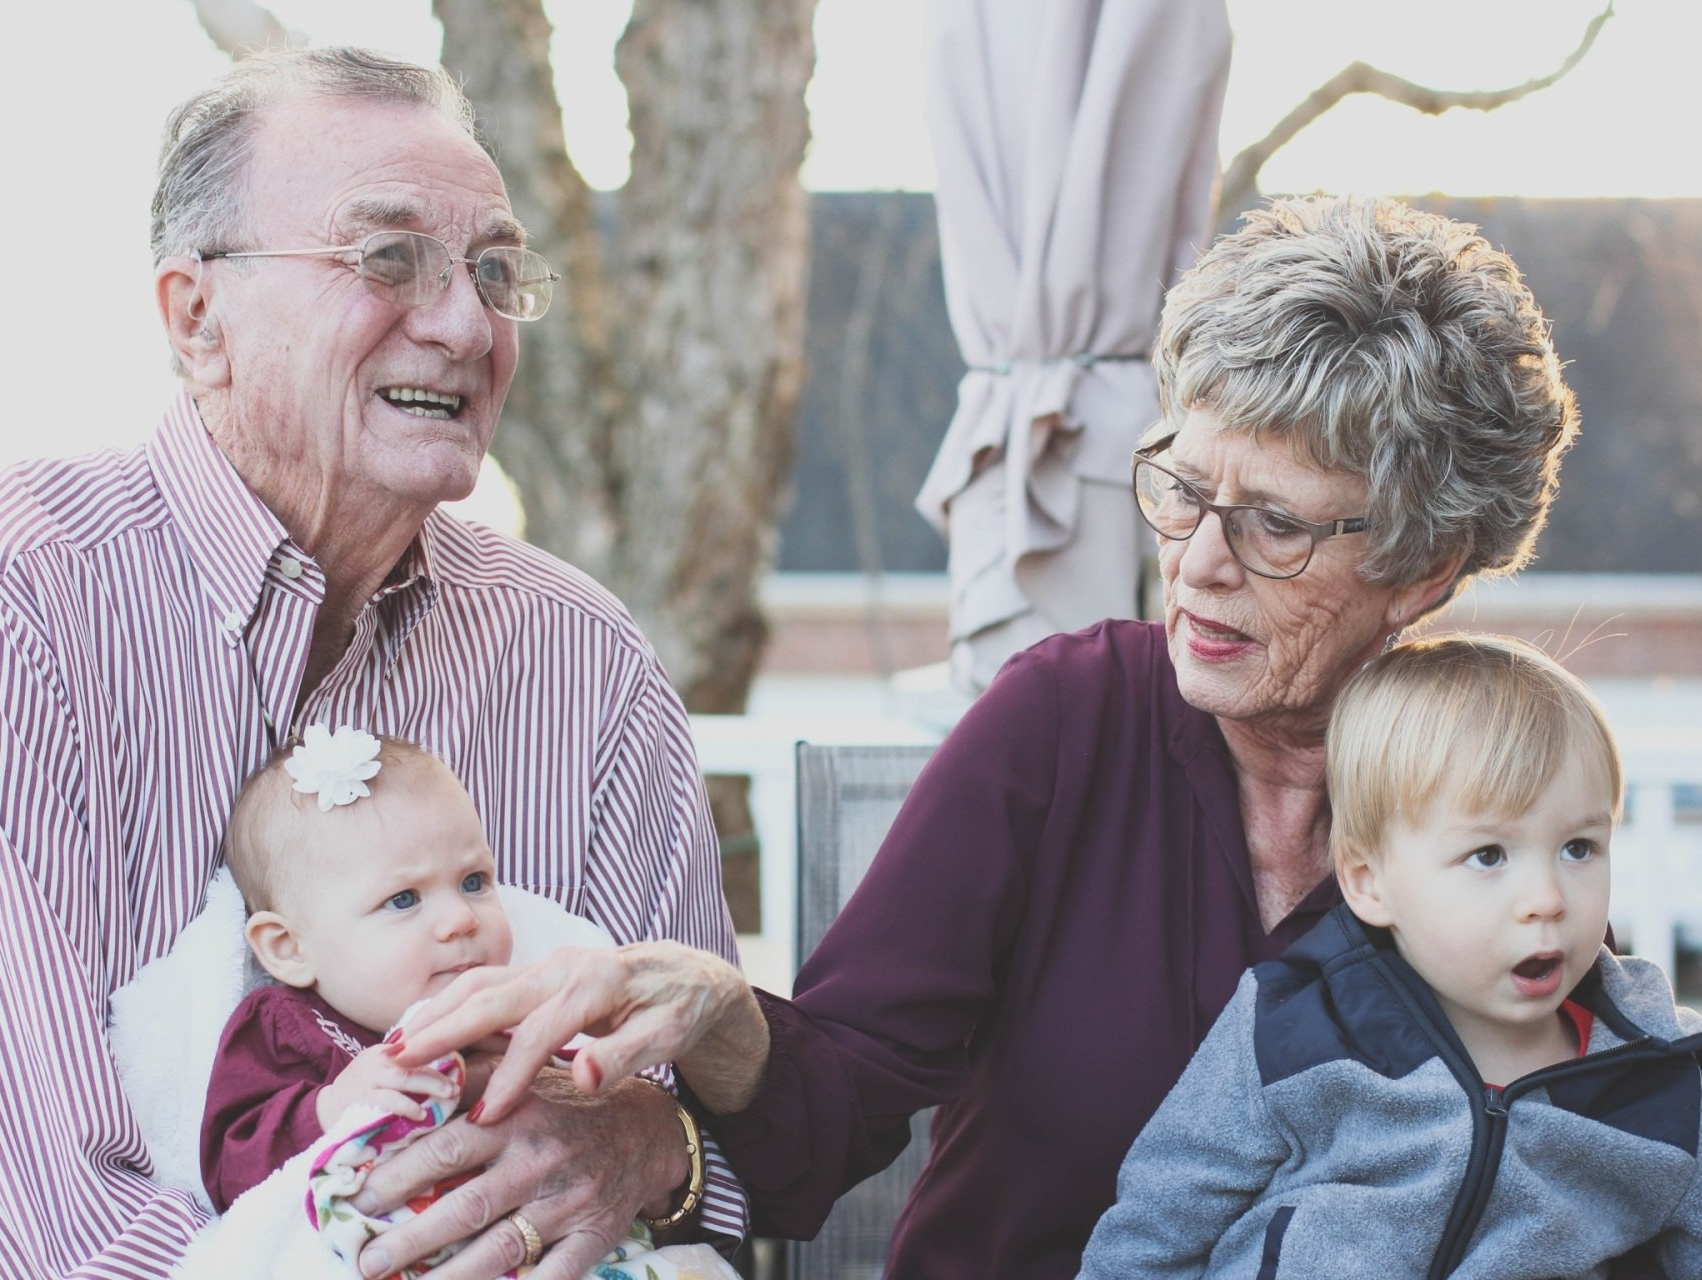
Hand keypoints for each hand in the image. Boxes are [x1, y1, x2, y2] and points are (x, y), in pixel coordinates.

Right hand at [317, 1043, 459, 1130]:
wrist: (327, 1107)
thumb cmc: (363, 1089)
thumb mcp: (383, 1069)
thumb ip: (408, 1067)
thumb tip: (448, 1069)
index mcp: (386, 1050)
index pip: (417, 1046)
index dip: (440, 1052)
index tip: (460, 1064)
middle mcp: (378, 1060)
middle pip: (415, 1060)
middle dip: (439, 1073)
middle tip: (457, 1085)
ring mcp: (370, 1079)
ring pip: (405, 1078)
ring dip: (430, 1087)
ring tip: (448, 1096)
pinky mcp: (364, 1099)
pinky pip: (390, 1101)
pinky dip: (408, 1106)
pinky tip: (421, 1114)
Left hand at [351, 1071, 684, 1279]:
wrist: (649, 1129)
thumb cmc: (569, 1102)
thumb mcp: (527, 1072)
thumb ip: (473, 1071)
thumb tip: (407, 1061)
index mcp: (519, 1117)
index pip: (448, 1147)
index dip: (399, 1174)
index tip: (358, 1196)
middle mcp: (540, 1161)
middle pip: (466, 1206)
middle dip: (410, 1238)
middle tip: (366, 1260)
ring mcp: (568, 1203)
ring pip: (500, 1249)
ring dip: (447, 1276)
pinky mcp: (592, 1237)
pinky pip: (551, 1277)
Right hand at [392, 940, 768, 1120]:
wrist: (690, 975)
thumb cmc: (680, 1009)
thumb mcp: (669, 1036)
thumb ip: (626, 1056)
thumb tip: (584, 1079)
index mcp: (596, 982)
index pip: (541, 1032)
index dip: (510, 1076)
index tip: (483, 1117)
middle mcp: (564, 966)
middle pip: (493, 996)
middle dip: (443, 1031)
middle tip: (396, 1063)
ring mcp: (548, 964)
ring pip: (481, 984)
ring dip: (436, 1013)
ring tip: (394, 1046)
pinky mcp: (540, 972)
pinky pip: (487, 986)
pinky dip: (450, 1006)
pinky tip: (423, 1031)